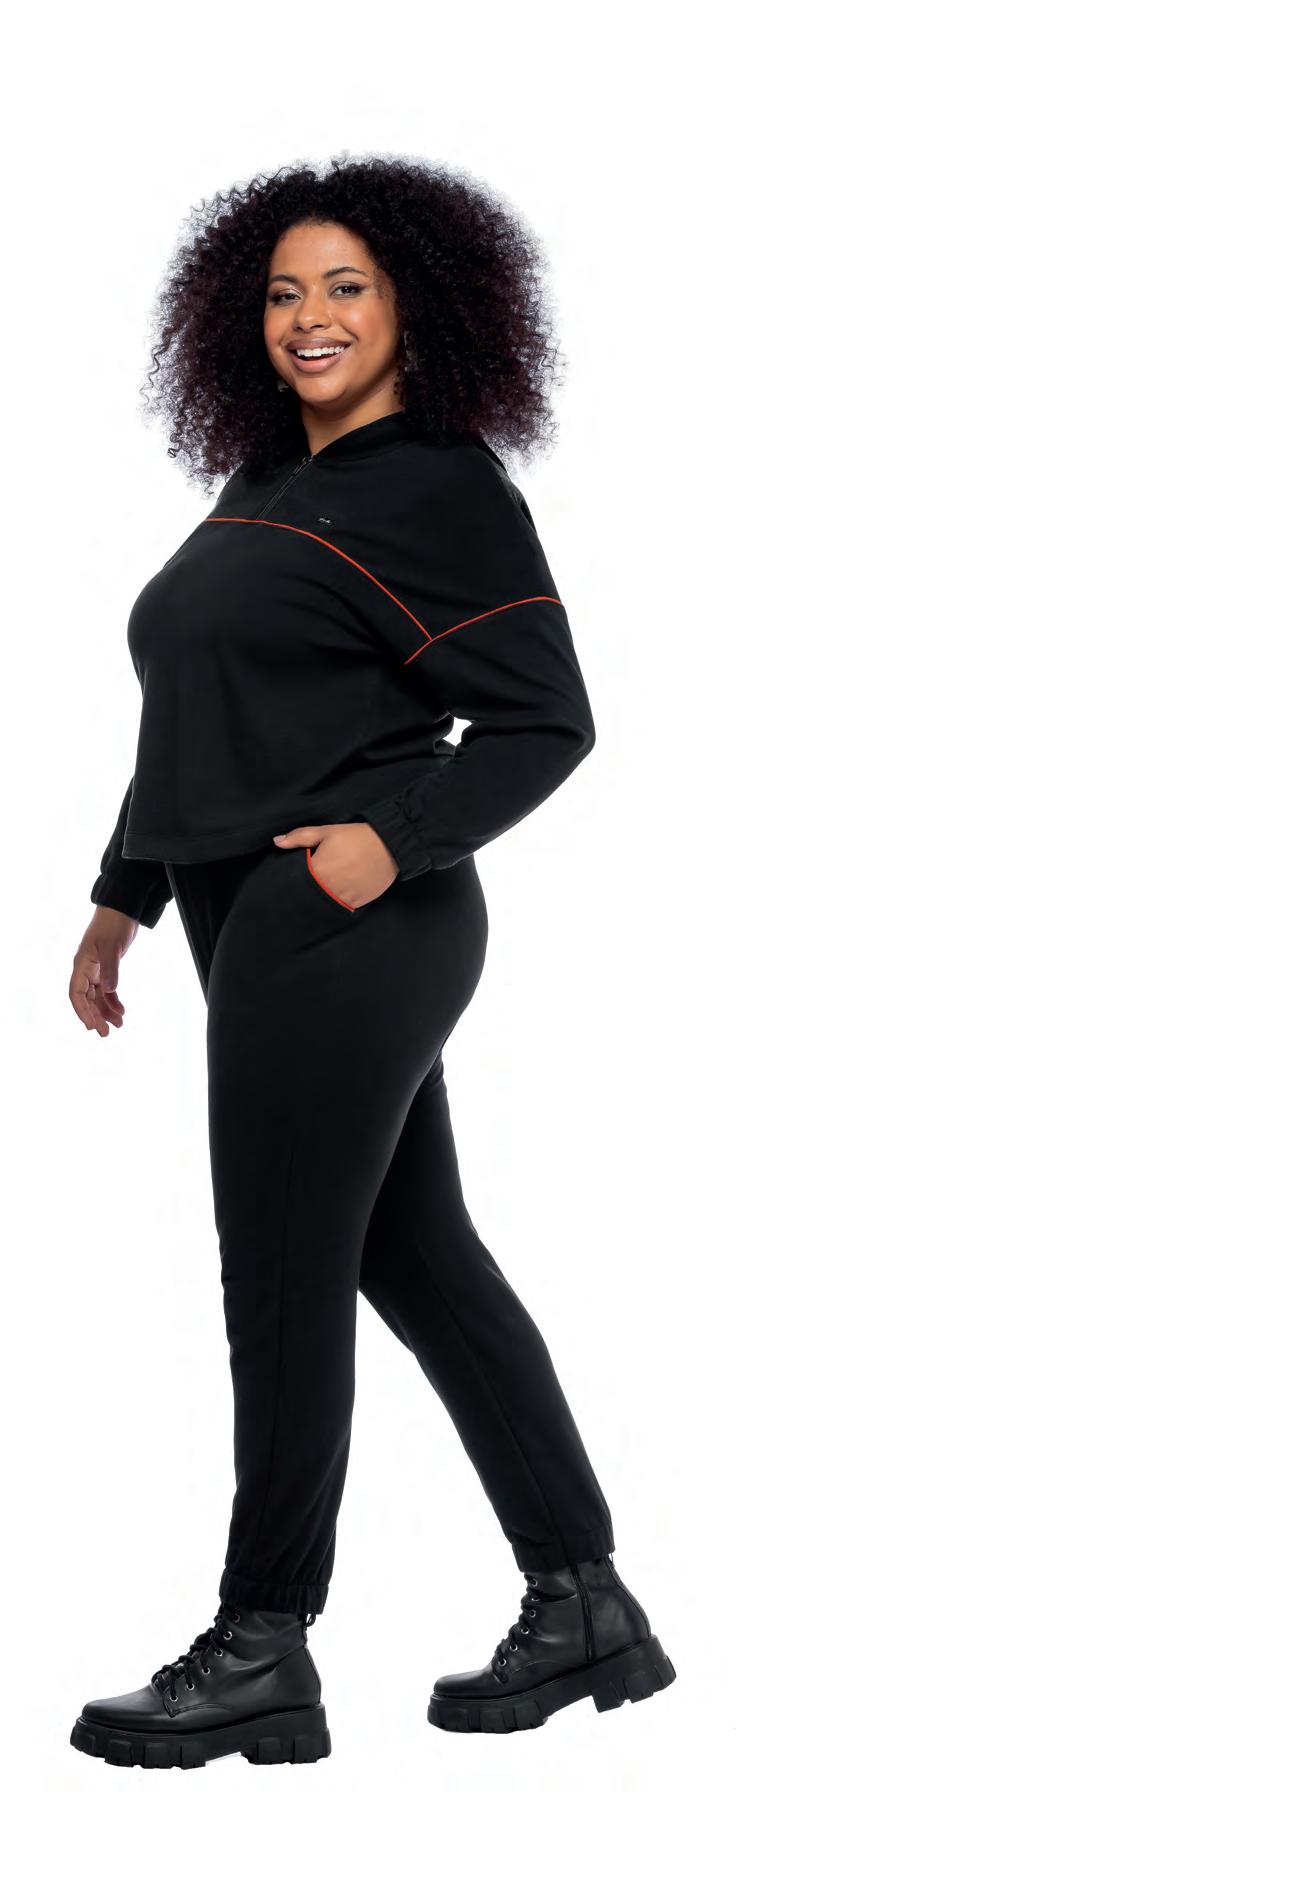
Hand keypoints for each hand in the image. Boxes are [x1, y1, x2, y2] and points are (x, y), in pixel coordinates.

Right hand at [70, 907, 140, 1035]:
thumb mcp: (112, 947)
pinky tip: (122, 1011)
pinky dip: (114, 1001)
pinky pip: (107, 990)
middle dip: (95, 1016)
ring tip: (119, 1025)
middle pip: (86, 999)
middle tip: (105, 1034)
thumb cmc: (114, 925)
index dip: (82, 1011)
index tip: (92, 1026)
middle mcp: (86, 969)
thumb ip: (111, 969)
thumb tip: (109, 991)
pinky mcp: (107, 968)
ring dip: (106, 1011)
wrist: (122, 910)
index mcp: (82, 964)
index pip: (76, 993)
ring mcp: (96, 969)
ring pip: (97, 997)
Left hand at [272, 822, 397, 907]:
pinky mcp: (358, 903)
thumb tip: (276, 841)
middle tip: (313, 884)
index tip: (294, 881)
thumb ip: (299, 837)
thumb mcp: (326, 832)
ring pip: (326, 903)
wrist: (390, 845)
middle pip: (311, 896)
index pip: (297, 883)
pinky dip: (339, 900)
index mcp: (319, 870)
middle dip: (309, 892)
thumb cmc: (356, 836)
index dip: (293, 882)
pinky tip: (342, 890)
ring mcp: (345, 897)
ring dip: (324, 898)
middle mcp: (330, 888)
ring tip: (329, 887)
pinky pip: (342, 906)